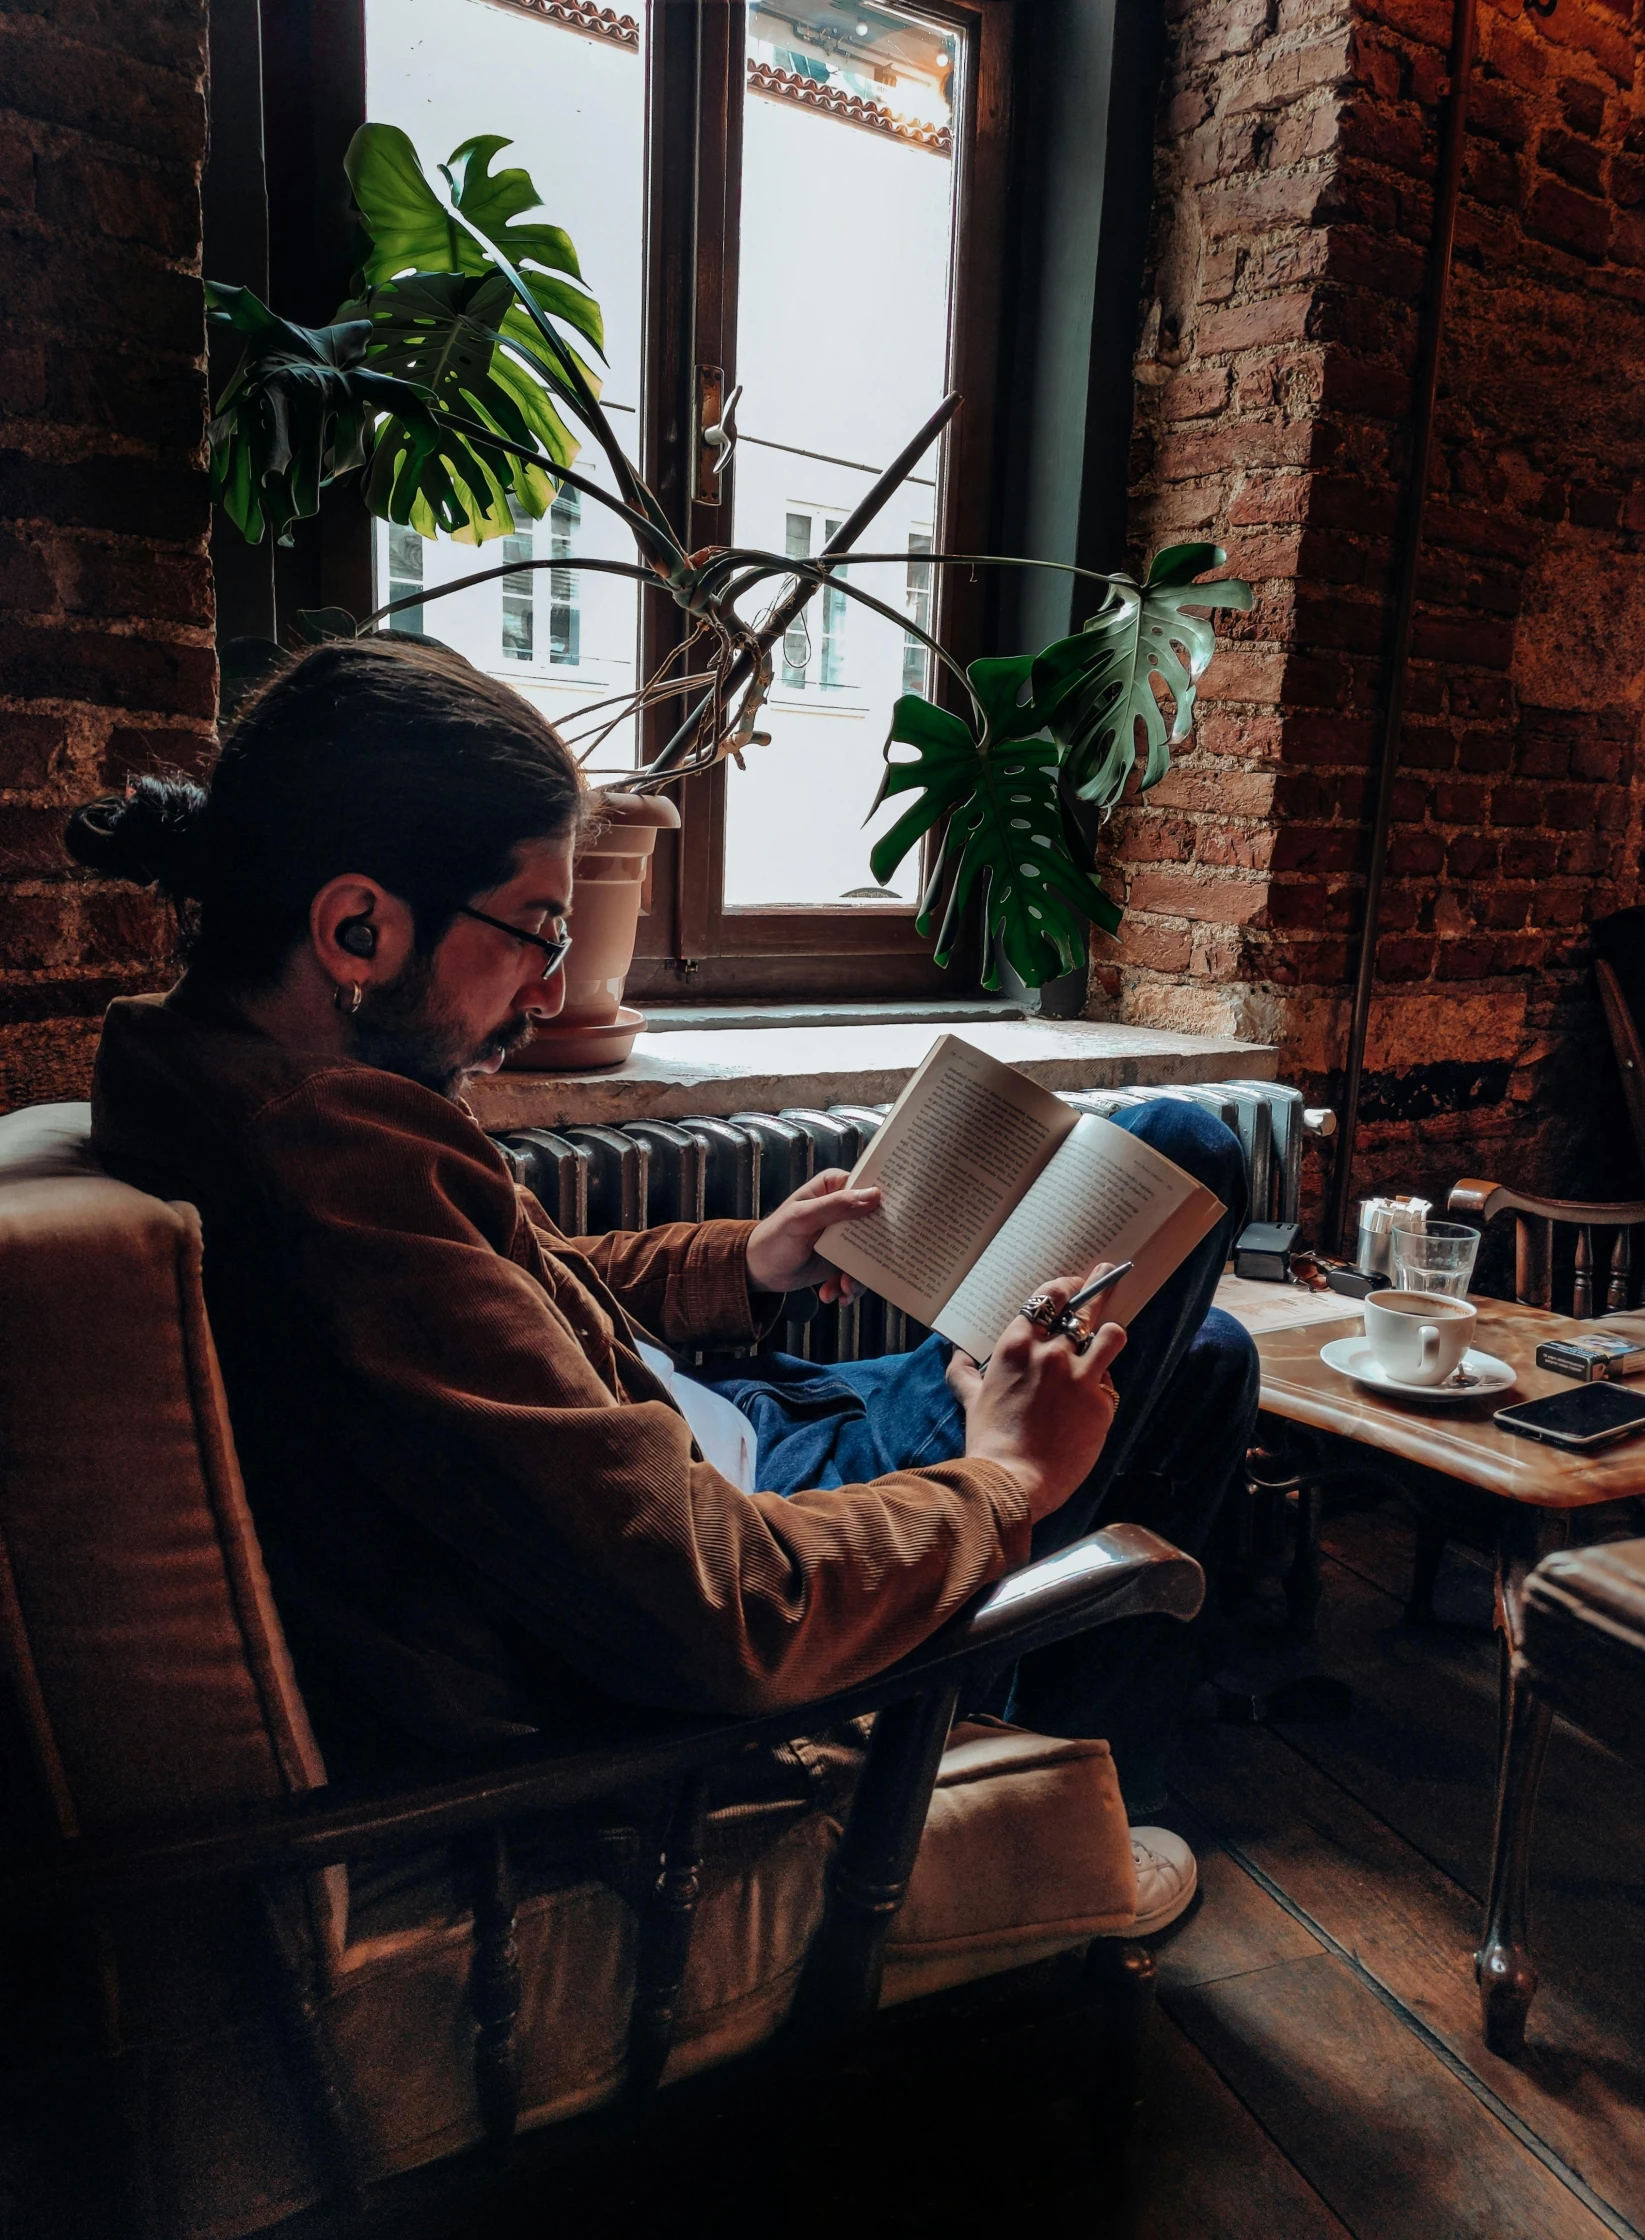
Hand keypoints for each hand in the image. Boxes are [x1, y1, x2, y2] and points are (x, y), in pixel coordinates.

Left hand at [745, 1168, 881, 1301]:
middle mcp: (844, 1208)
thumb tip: (874, 1196)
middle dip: (877, 1250)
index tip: (904, 1220)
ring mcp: (846, 1235)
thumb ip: (835, 1206)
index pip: (870, 1187)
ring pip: (871, 1253)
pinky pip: (858, 1271)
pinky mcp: (843, 1258)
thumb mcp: (802, 1219)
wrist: (759, 1270)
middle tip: (869, 1267)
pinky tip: (833, 1295)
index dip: (888, 1201)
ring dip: (859, 1276)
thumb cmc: (774, 1237)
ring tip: (842, 1289)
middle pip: (877, 1223)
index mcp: (835, 1187)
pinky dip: (848, 1287)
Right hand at [960, 1264, 1126, 1523]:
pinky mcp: (1101, 1402)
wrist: (1012, 1481)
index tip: (1073, 1284)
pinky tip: (1094, 1396)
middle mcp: (1051, 1353)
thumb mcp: (971, 1401)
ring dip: (1110, 1334)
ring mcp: (1079, 1376)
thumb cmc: (989, 1441)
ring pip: (1111, 1335)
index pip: (1047, 1297)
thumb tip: (955, 1357)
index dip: (1064, 1286)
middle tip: (1110, 1272)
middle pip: (1084, 1307)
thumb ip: (963, 1374)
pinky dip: (1103, 1383)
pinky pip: (1110, 1381)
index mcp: (1017, 1346)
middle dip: (1100, 1286)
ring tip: (1111, 1334)